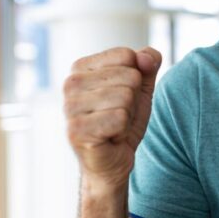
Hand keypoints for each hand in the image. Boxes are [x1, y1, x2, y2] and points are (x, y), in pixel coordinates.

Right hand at [63, 46, 162, 194]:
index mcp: (81, 68)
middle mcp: (70, 83)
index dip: (135, 79)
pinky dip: (123, 131)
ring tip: (114, 127)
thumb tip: (147, 58)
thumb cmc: (123, 121)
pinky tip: (110, 138)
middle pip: (129, 77)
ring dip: (128, 117)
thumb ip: (148, 62)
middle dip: (134, 100)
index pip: (126, 55)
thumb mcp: (141, 87)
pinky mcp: (76, 130)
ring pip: (126, 97)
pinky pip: (120, 118)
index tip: (121, 98)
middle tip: (119, 117)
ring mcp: (69, 107)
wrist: (113, 162)